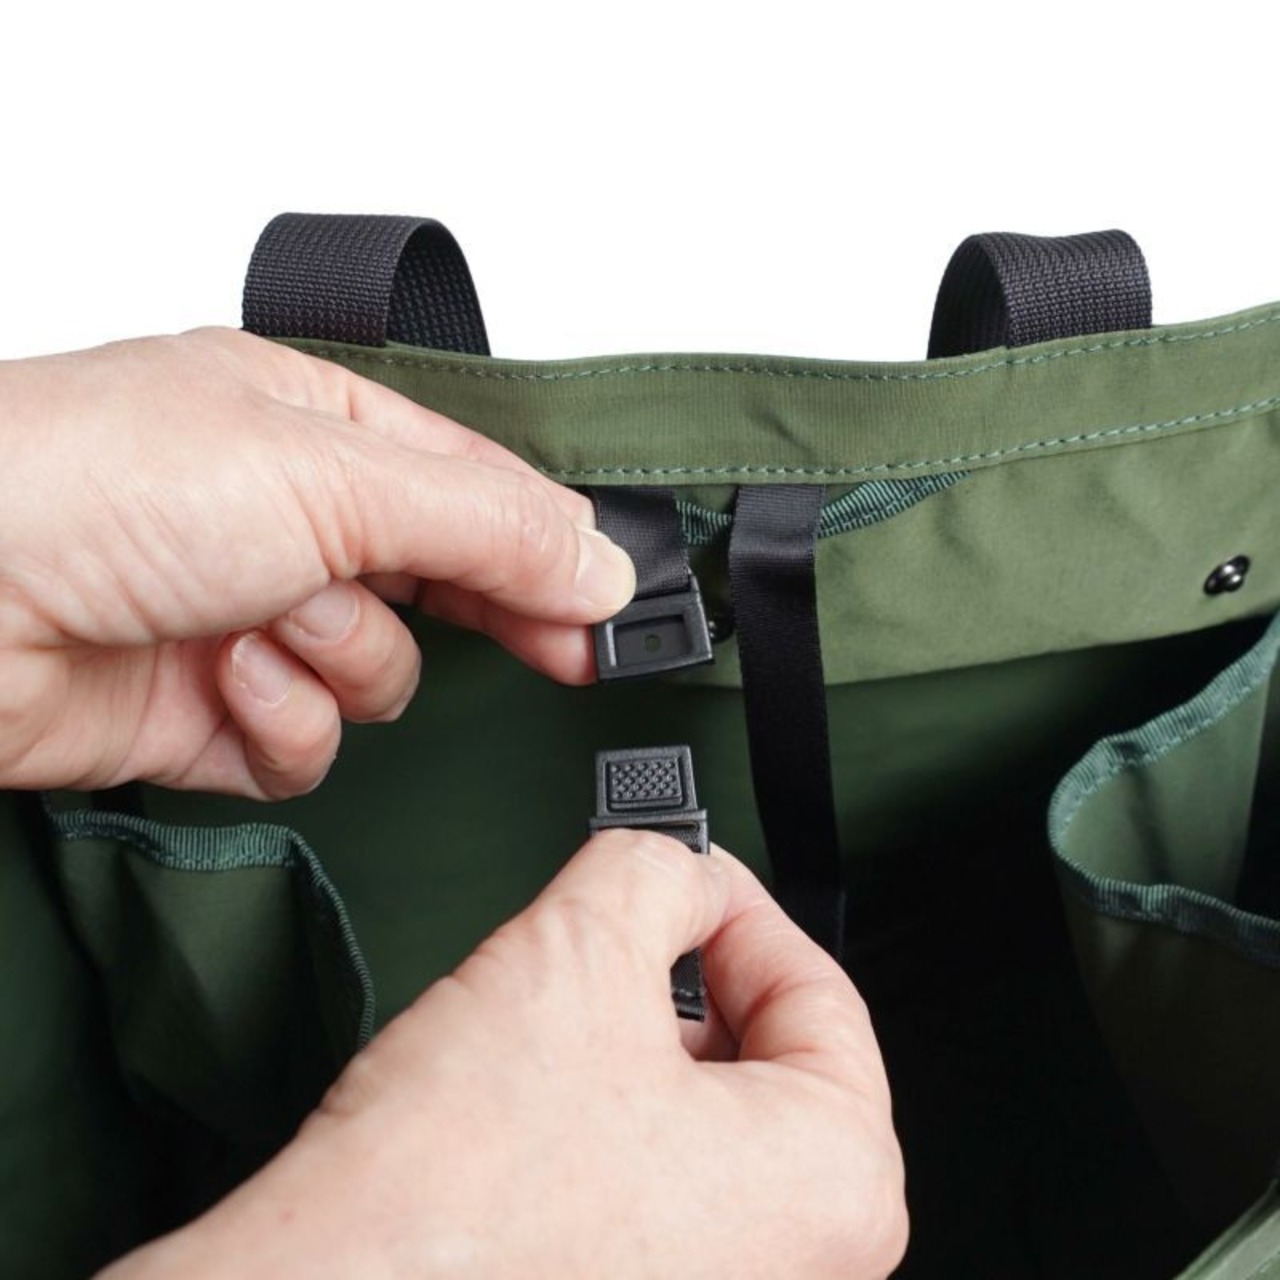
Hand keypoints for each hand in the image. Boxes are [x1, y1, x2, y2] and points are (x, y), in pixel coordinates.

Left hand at [0, 329, 633, 796]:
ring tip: (271, 625)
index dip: (550, 548)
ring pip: (380, 676)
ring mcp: (252, 620)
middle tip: (562, 656)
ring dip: (340, 660)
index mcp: (321, 431)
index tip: (612, 606)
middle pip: (442, 586)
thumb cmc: (91, 482)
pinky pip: (307, 744)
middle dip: (490, 619)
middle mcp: (290, 523)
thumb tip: (599, 563)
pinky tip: (225, 680)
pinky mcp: (211, 714)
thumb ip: (483, 525)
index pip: (475, 493)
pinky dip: (279, 722)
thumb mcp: (329, 475)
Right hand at [101, 832, 907, 1278]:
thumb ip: (656, 871)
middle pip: (762, 1060)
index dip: (733, 909)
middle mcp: (809, 1269)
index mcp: (839, 1184)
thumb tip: (679, 870)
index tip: (679, 878)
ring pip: (702, 1121)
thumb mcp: (579, 948)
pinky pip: (656, 1191)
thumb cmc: (454, 1186)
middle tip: (602, 941)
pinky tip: (528, 1111)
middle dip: (676, 983)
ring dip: (630, 1049)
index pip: (820, 994)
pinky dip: (604, 1127)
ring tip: (546, 1032)